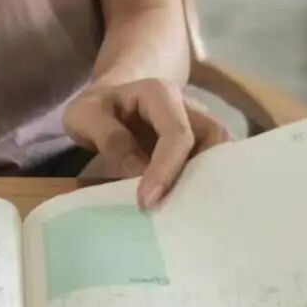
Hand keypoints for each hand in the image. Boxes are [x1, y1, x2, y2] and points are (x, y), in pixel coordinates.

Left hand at [63, 79, 229, 208]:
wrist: (106, 103)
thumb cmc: (96, 109)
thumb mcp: (85, 116)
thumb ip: (109, 138)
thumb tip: (137, 172)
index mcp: (159, 94)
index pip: (177, 134)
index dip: (165, 170)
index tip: (145, 202)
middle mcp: (188, 107)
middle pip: (213, 139)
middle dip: (201, 175)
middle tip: (178, 211)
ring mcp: (198, 126)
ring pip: (221, 152)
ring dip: (209, 181)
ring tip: (186, 212)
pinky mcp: (199, 147)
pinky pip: (213, 164)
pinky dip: (205, 185)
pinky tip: (188, 209)